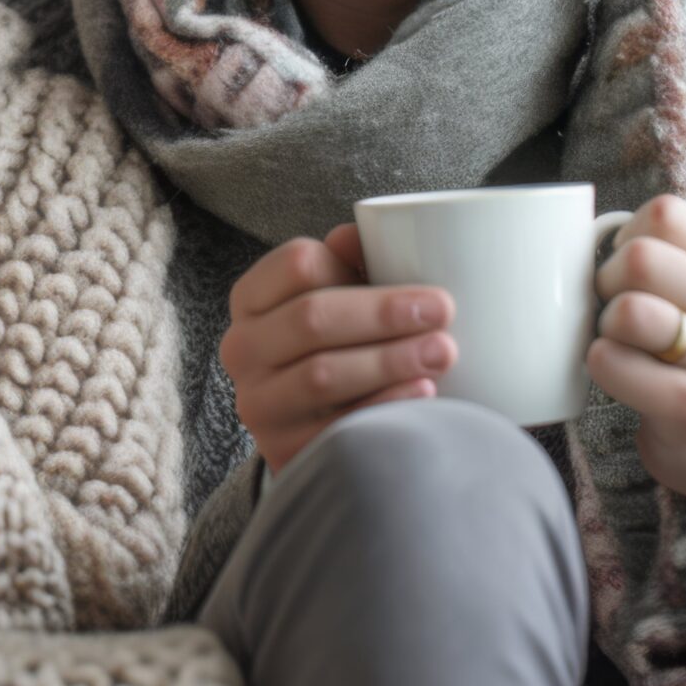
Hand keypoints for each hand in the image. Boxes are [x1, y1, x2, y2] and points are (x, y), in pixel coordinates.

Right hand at [220, 223, 457, 473]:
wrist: (322, 426)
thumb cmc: (341, 344)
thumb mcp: (341, 297)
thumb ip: (350, 262)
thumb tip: (361, 235)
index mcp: (253, 298)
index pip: (298, 264)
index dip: (359, 265)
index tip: (424, 282)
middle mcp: (242, 348)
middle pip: (311, 318)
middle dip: (384, 314)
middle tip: (443, 312)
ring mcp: (257, 403)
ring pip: (321, 374)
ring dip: (389, 360)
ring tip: (443, 352)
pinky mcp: (281, 450)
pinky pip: (334, 428)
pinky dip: (383, 406)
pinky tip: (423, 392)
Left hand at [588, 195, 685, 524]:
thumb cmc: (685, 349)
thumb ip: (654, 253)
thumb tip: (574, 234)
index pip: (665, 214)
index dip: (627, 236)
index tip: (630, 270)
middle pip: (641, 258)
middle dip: (606, 281)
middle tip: (613, 310)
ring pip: (631, 311)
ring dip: (604, 326)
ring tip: (618, 342)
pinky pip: (614, 364)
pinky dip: (600, 365)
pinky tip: (617, 373)